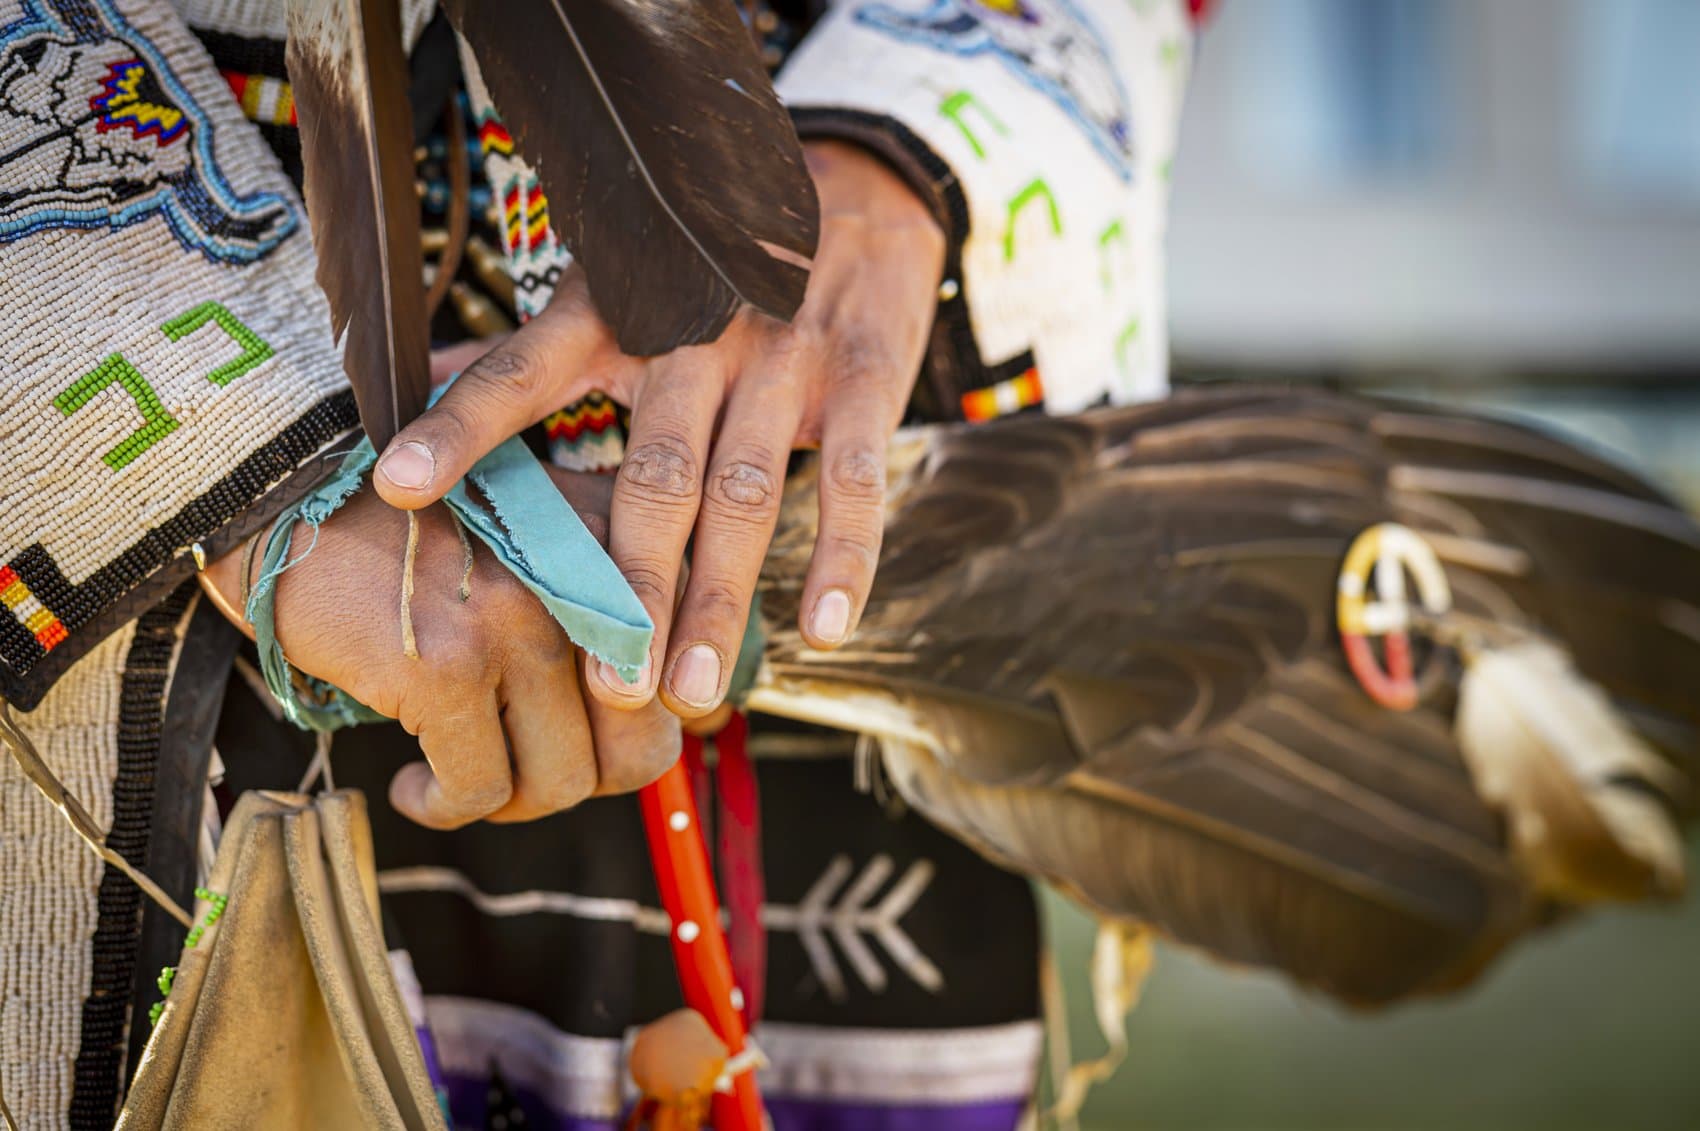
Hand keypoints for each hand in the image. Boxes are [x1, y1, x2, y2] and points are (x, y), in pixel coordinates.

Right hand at [199, 470, 678, 828]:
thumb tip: (681, 718)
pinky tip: (415, 789)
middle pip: (638, 746)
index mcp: (620, 550)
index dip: (641, 734)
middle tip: (529, 773)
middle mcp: (584, 584)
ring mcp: (516, 625)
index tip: (591, 742)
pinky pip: (476, 787)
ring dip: (512, 805)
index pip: (682, 682)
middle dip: (586, 783)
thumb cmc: (422, 532)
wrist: (296, 490)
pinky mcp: (445, 668)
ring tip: (466, 783)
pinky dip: (446, 807)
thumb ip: (610, 602)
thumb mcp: (540, 535)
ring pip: (560, 780)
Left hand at [368, 140, 945, 718]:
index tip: (402, 487)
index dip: (463, 426)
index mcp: (618, 313)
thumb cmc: (716, 263)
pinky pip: (852, 479)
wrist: (859, 185)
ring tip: (690, 689)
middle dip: (631, 588)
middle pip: (655, 477)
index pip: (525, 369)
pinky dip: (841, 557)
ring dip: (717, 599)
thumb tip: (418, 384)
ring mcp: (783, 361)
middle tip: (610, 682)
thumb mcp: (621, 284)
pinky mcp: (863, 379)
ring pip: (744, 496)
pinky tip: (822, 628)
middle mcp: (695, 339)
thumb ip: (531, 349)